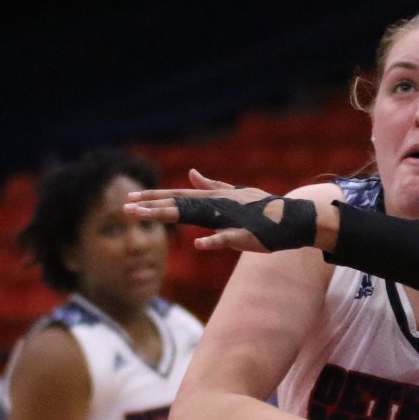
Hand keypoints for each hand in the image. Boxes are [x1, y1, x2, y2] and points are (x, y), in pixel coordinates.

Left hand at [125, 171, 328, 253]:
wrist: (293, 219)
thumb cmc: (262, 207)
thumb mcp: (235, 193)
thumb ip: (212, 185)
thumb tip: (191, 174)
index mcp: (213, 198)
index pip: (177, 197)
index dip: (153, 198)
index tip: (129, 200)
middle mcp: (217, 205)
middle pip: (179, 205)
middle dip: (151, 206)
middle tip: (125, 207)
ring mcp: (230, 218)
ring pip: (195, 217)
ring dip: (170, 215)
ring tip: (147, 217)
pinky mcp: (246, 235)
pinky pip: (227, 238)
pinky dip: (214, 241)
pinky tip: (198, 245)